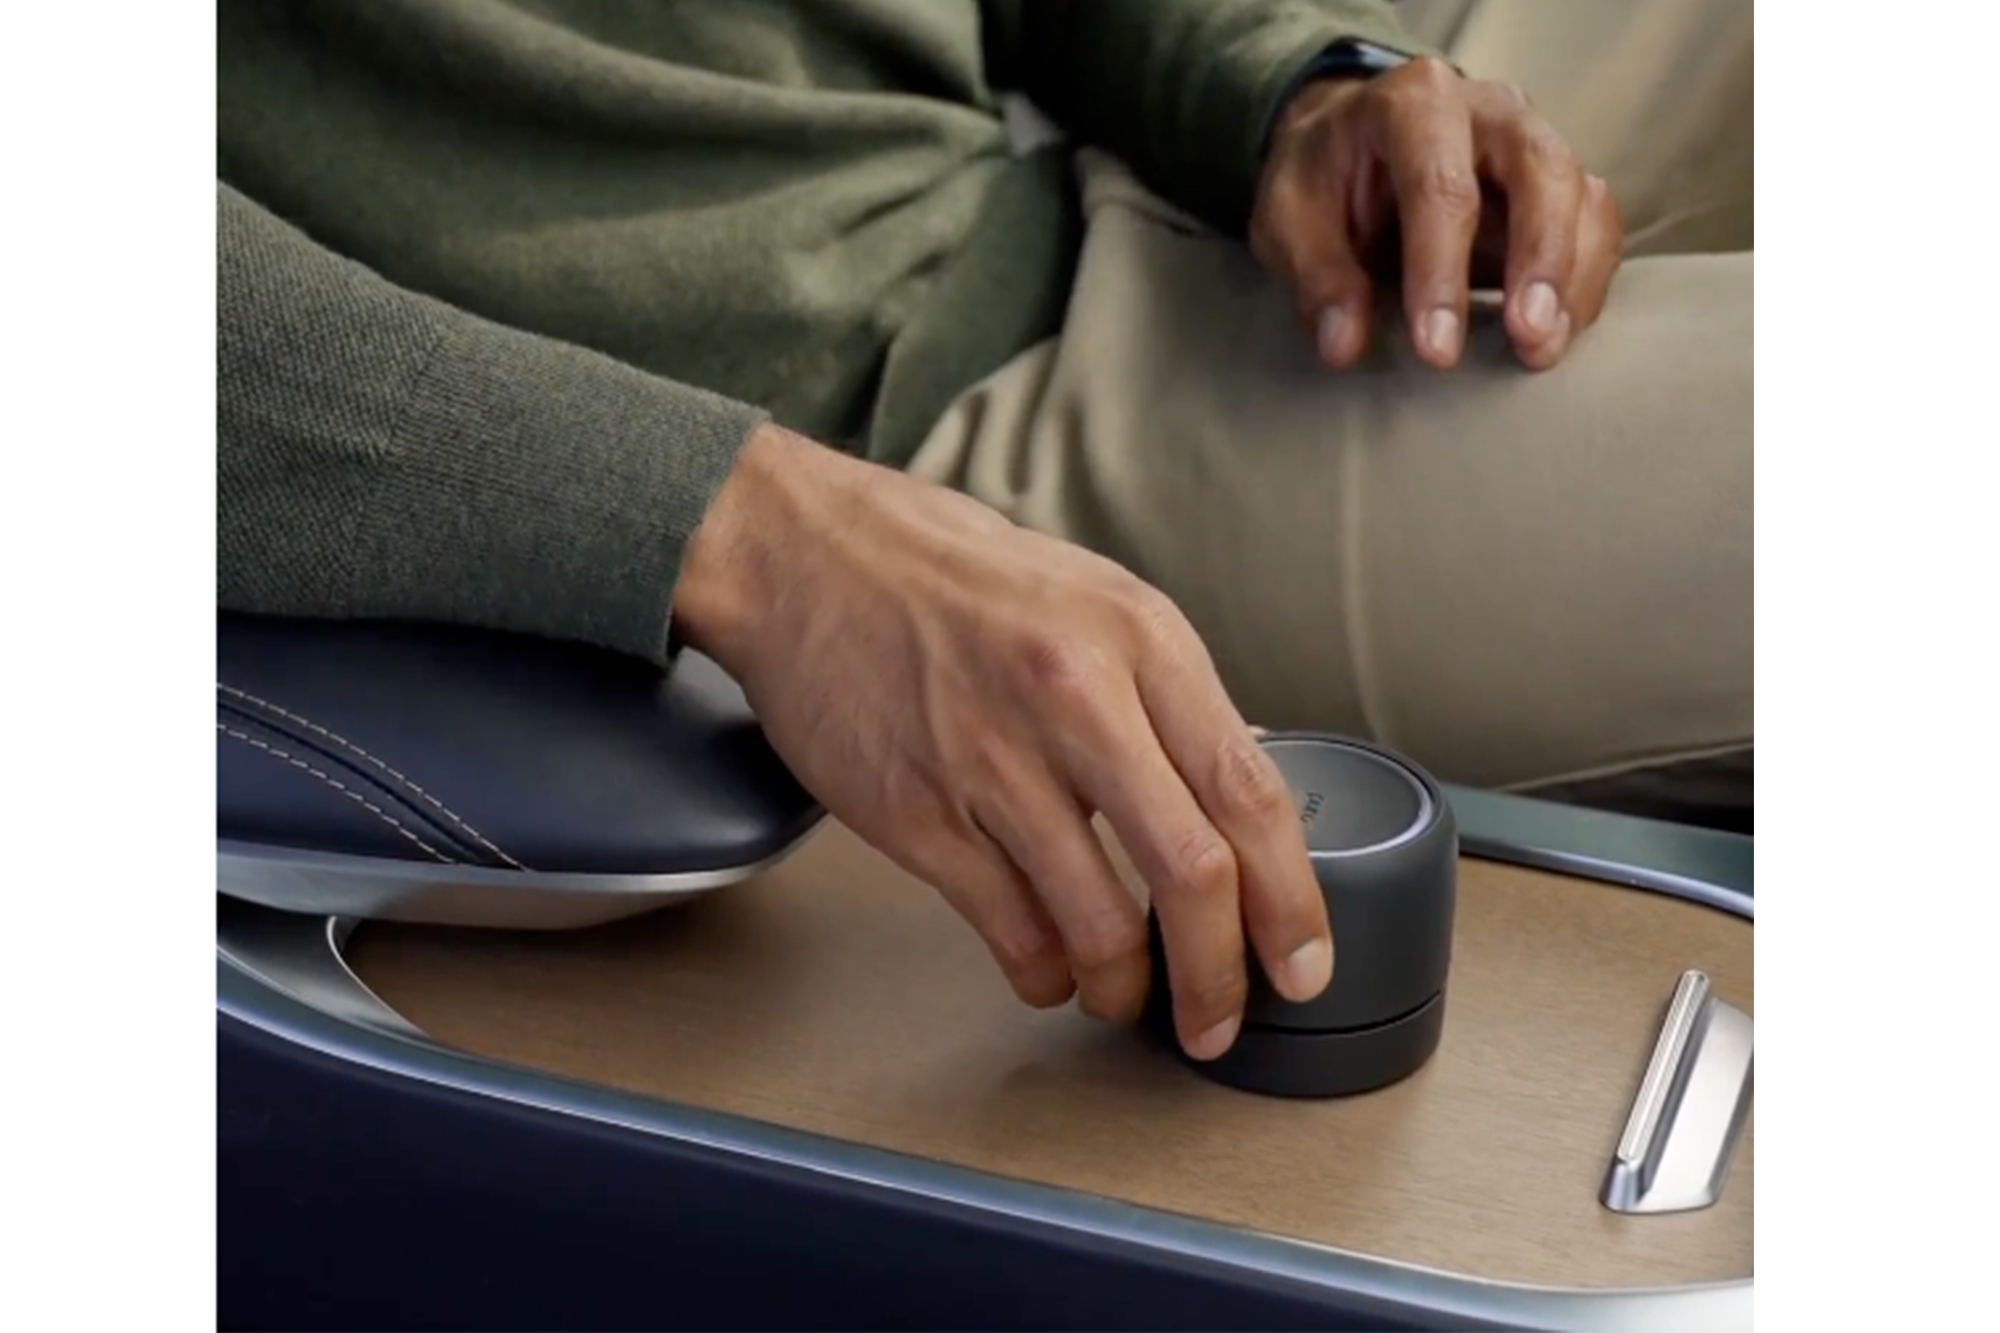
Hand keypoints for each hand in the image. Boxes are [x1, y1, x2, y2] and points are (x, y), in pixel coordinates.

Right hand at [675, 424, 1333, 1059]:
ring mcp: (992, 762)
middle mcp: (1076, 699)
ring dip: (1126, 989)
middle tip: (1224, 1021)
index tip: (1303, 963)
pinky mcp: (920, 815)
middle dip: (1222, 974)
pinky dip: (1043, 975)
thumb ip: (1168, 692)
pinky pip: (1008, 931)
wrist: (805, 557)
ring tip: (1126, 998)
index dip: (1292, 899)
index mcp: (1140, 639)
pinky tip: (1049, 973)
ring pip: (1097, 923)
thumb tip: (1240, 779)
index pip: (1251, 791)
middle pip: (1192, 873)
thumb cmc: (951, 575)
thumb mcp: (1094, 599)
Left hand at [1251, 57, 1623, 371]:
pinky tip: (1556, 333)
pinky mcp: (1556, 185)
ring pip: (1582, 197)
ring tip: (1542, 351)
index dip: (1441, 273)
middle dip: (1540, 261)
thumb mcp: (1289, 220)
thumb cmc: (1322, 180)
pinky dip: (1584, 282)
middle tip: (1528, 340)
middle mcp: (1489, 110)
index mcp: (1414, 103)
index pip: (1441, 186)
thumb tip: (1345, 346)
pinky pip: (1594, 225)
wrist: (1349, 145)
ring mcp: (1532, 141)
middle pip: (1541, 171)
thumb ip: (1317, 278)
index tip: (1437, 351)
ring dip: (1573, 280)